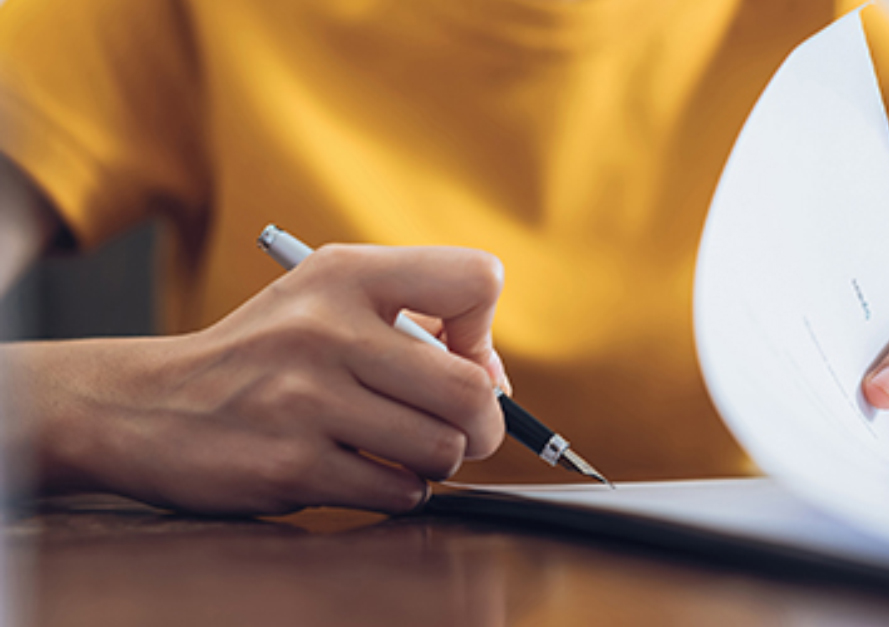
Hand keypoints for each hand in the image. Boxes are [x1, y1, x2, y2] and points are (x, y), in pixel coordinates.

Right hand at [4, 245, 507, 514]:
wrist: (146, 406)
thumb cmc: (262, 356)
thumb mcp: (326, 300)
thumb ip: (416, 320)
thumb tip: (496, 382)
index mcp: (345, 274)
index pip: (476, 281)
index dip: (484, 333)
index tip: (456, 358)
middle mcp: (326, 328)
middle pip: (473, 390)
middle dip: (483, 424)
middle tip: (461, 431)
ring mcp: (306, 399)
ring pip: (442, 448)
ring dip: (435, 461)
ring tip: (398, 449)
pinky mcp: (292, 464)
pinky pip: (398, 491)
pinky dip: (397, 491)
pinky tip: (362, 471)